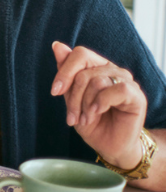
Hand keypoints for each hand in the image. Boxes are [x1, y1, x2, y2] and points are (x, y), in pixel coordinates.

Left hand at [51, 41, 146, 168]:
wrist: (108, 146)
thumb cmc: (91, 123)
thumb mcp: (71, 98)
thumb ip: (66, 73)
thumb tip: (57, 45)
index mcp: (97, 67)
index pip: (80, 54)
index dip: (64, 72)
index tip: (55, 91)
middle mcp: (112, 70)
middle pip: (84, 71)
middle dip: (73, 96)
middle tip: (73, 116)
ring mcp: (126, 81)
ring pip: (97, 81)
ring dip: (85, 104)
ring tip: (86, 118)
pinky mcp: (137, 95)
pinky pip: (116, 90)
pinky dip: (101, 102)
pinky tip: (98, 112)